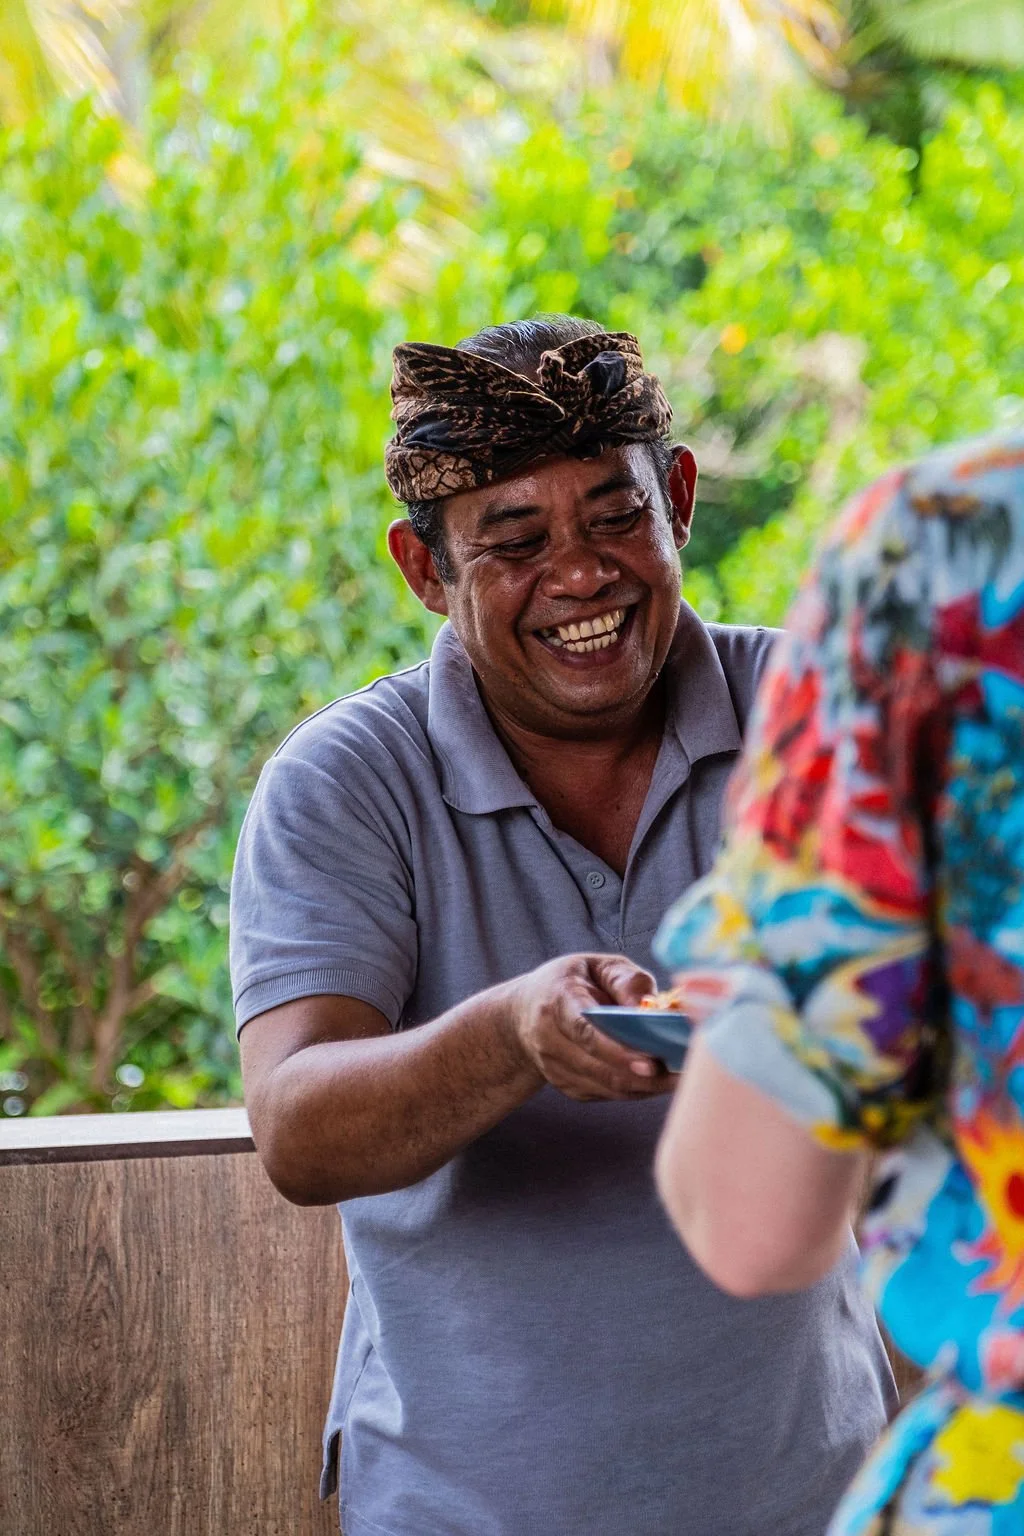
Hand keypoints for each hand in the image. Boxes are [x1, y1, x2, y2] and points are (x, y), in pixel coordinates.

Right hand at [499, 953, 677, 1101]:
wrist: (523, 1014)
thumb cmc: (571, 983)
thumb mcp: (596, 966)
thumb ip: (626, 979)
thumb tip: (651, 1007)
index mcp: (557, 1001)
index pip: (585, 1030)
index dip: (618, 1050)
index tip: (651, 1061)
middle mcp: (549, 1039)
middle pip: (599, 1066)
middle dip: (642, 1075)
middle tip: (681, 1074)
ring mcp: (555, 1068)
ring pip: (606, 1086)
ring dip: (645, 1086)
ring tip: (679, 1077)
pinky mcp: (567, 1086)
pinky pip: (608, 1094)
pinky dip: (636, 1090)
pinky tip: (659, 1080)